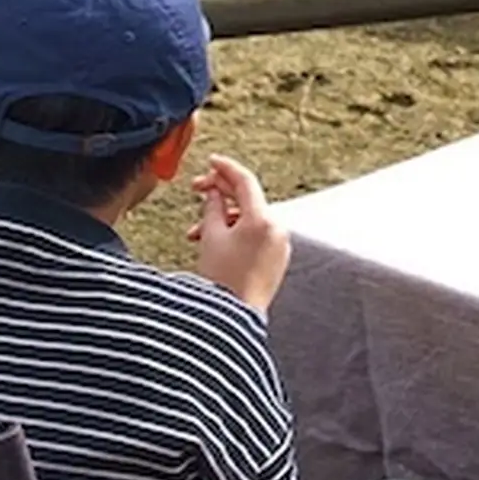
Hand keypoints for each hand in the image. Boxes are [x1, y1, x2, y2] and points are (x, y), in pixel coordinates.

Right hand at [188, 155, 290, 314]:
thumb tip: (213, 193)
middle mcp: (277, 230)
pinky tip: (215, 241)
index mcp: (262, 220)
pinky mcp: (276, 259)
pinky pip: (256, 235)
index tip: (211, 161)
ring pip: (250, 218)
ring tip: (198, 230)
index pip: (245, 181)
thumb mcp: (210, 236)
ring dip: (224, 217)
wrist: (234, 318)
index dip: (225, 168)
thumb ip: (211, 207)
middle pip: (248, 199)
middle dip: (221, 193)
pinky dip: (237, 232)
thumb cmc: (222, 281)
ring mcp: (280, 245)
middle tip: (198, 189)